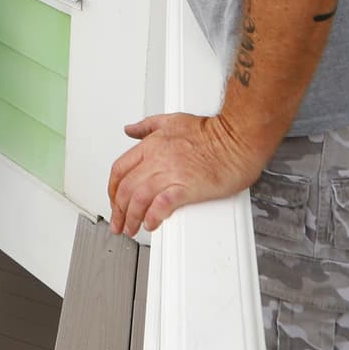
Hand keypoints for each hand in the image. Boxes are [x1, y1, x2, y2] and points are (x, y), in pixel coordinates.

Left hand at [106, 112, 264, 236]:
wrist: (236, 139)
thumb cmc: (211, 131)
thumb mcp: (172, 120)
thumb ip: (147, 126)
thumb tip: (130, 129)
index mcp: (151, 145)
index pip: (120, 169)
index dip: (112, 189)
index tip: (114, 200)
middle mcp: (157, 159)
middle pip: (125, 188)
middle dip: (118, 210)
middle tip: (118, 222)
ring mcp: (171, 173)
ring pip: (139, 198)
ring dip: (131, 218)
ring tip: (132, 229)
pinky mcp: (187, 187)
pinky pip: (161, 205)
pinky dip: (152, 217)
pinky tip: (151, 224)